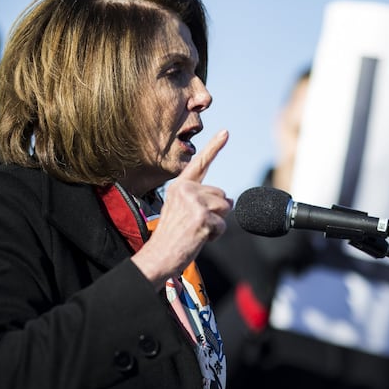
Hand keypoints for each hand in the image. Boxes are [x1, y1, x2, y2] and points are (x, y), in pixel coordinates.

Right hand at [133, 130, 232, 288]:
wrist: (158, 256)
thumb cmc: (171, 237)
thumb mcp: (182, 212)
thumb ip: (203, 200)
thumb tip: (230, 201)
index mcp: (179, 186)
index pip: (199, 164)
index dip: (214, 147)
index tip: (225, 132)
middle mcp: (185, 190)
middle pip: (221, 195)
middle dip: (215, 212)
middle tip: (194, 225)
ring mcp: (193, 202)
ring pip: (225, 208)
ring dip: (216, 224)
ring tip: (196, 231)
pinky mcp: (202, 217)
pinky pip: (222, 225)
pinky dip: (215, 235)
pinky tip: (198, 238)